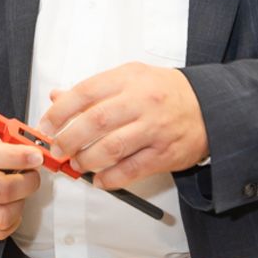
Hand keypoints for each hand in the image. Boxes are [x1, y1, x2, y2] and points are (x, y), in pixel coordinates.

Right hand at [0, 117, 41, 240]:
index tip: (36, 155)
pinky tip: (13, 203)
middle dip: (29, 181)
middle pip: (3, 191)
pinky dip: (13, 219)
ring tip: (22, 188)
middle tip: (32, 171)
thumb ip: (8, 138)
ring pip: (3, 216)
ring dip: (21, 202)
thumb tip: (34, 149)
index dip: (17, 157)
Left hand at [38, 63, 206, 189]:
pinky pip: (131, 170)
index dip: (60, 111)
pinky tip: (99, 179)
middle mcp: (141, 102)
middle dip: (69, 139)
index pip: (85, 93)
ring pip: (111, 148)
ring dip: (86, 160)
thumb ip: (94, 89)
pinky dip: (110, 178)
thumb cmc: (165, 92)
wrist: (210, 107)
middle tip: (57, 149)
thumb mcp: (130, 78)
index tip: (47, 125)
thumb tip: (57, 97)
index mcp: (128, 79)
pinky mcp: (164, 153)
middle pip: (94, 122)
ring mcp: (154, 129)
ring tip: (77, 164)